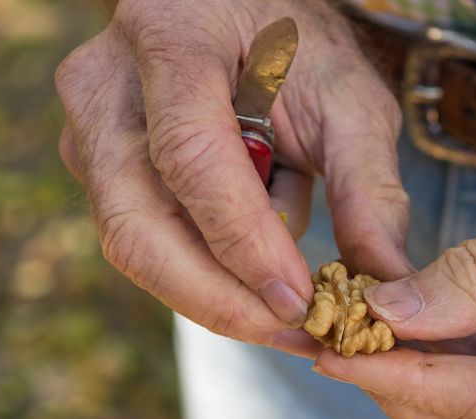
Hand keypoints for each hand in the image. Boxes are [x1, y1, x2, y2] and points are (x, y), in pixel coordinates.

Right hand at [55, 0, 411, 356]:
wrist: (244, 17)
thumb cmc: (300, 49)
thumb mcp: (351, 101)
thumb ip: (370, 188)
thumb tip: (385, 282)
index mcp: (171, 40)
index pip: (191, 159)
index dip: (242, 242)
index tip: (299, 301)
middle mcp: (106, 88)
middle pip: (138, 225)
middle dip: (220, 297)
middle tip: (295, 331)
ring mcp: (90, 131)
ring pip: (135, 244)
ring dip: (217, 286)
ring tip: (294, 296)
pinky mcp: (99, 168)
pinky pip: (146, 240)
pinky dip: (208, 265)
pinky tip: (261, 258)